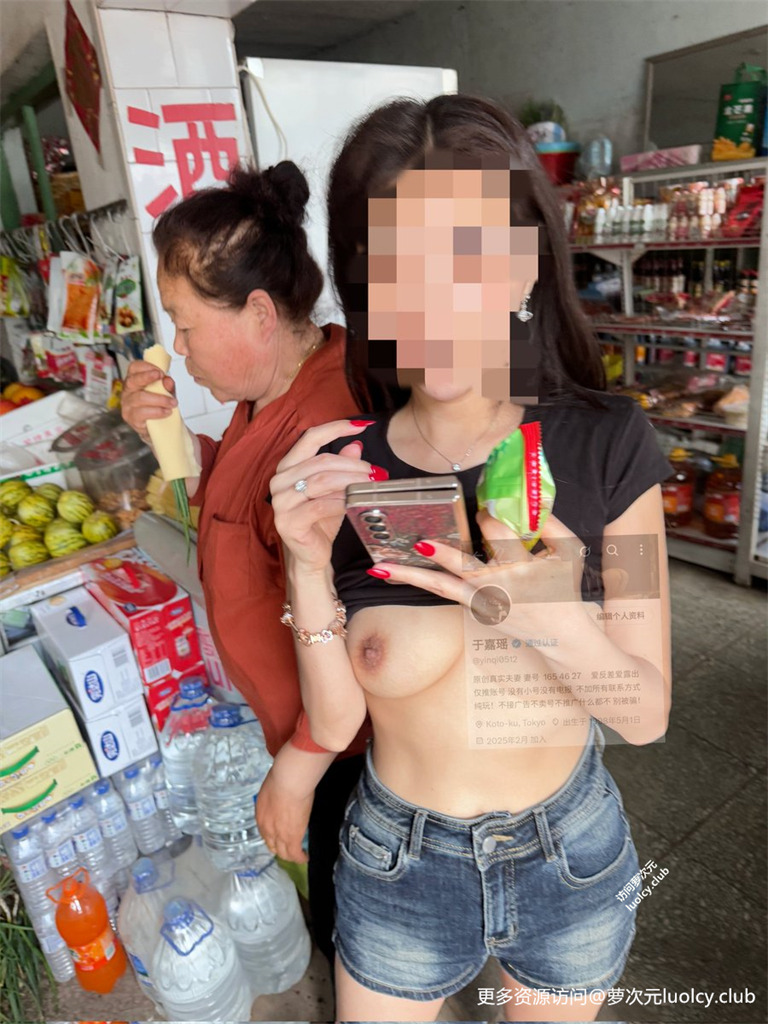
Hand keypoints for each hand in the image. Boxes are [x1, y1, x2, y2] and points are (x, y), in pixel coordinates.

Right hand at [121, 360, 176, 442]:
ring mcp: (128, 405)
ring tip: (172, 402)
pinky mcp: (132, 419)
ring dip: (159, 399)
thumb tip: (167, 380)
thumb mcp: (167, 392)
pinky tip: (166, 412)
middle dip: (148, 377)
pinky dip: (157, 412)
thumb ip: (168, 386)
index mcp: (135, 380)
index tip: (160, 371)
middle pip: (133, 380)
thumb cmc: (160, 405)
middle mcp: (128, 391)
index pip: (134, 368)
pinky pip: (142, 413)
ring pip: (140, 398)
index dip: (146, 366)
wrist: (160, 427)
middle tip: (162, 377)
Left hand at [255, 764, 311, 863]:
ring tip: (298, 856)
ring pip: (284, 853)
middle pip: (273, 846)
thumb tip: (278, 800)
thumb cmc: (280, 780)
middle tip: (288, 849)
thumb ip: (272, 800)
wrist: (288, 783)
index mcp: (261, 817)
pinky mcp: (293, 837)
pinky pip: (296, 854)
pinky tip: (306, 857)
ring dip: (291, 856)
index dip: (273, 838)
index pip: (265, 834)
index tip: (279, 837)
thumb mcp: (269, 790)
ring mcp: (280, 835)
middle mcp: (267, 830)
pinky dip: (300, 858)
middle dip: (280, 850)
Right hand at [271, 419, 379, 573]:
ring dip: (350, 481)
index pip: (310, 437)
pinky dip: (340, 502)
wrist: (310, 556)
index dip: (336, 428)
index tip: (362, 425)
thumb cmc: (320, 521)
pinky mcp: (288, 522)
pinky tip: (354, 502)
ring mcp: (281, 502)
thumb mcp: (334, 490)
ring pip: (321, 481)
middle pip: (320, 461)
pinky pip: (319, 505)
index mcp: (288, 467)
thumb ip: (341, 466)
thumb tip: (356, 445)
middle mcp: (279, 480)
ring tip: (370, 485)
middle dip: (352, 465)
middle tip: (375, 472)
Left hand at [367, 513, 587, 640]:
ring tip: (380, 568)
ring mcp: (481, 601)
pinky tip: (392, 574)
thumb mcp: (568, 553)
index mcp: (522, 569)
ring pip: (440, 586)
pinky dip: (419, 581)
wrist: (560, 636)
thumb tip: (530, 500)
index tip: (484, 510)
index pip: (497, 536)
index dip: (487, 518)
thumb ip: (550, 524)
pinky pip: (442, 592)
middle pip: (463, 566)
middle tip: (419, 543)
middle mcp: (497, 587)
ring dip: (410, 576)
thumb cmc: (563, 590)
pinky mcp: (473, 608)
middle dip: (442, 554)